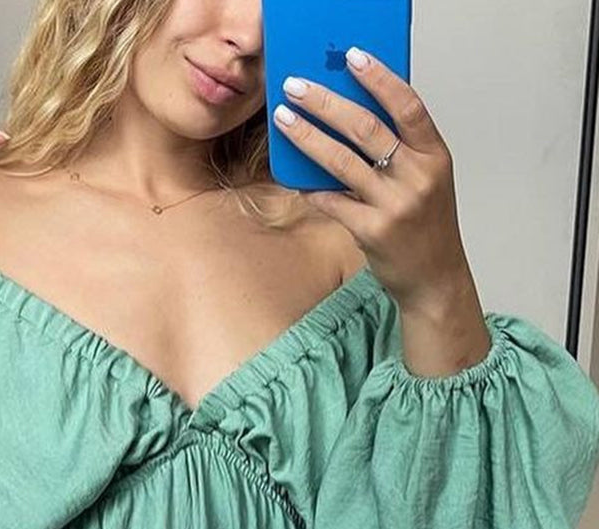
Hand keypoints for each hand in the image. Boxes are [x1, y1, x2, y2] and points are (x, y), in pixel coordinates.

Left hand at [271, 49, 468, 309]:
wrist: (435, 279)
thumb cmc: (426, 226)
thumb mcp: (427, 180)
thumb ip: (401, 150)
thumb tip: (351, 115)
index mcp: (435, 156)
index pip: (408, 106)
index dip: (380, 79)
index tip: (352, 58)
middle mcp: (417, 177)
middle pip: (366, 128)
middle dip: (325, 103)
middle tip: (296, 88)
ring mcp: (395, 205)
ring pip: (342, 161)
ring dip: (308, 138)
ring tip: (284, 120)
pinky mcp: (372, 231)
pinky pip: (333, 201)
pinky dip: (312, 186)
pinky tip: (295, 175)